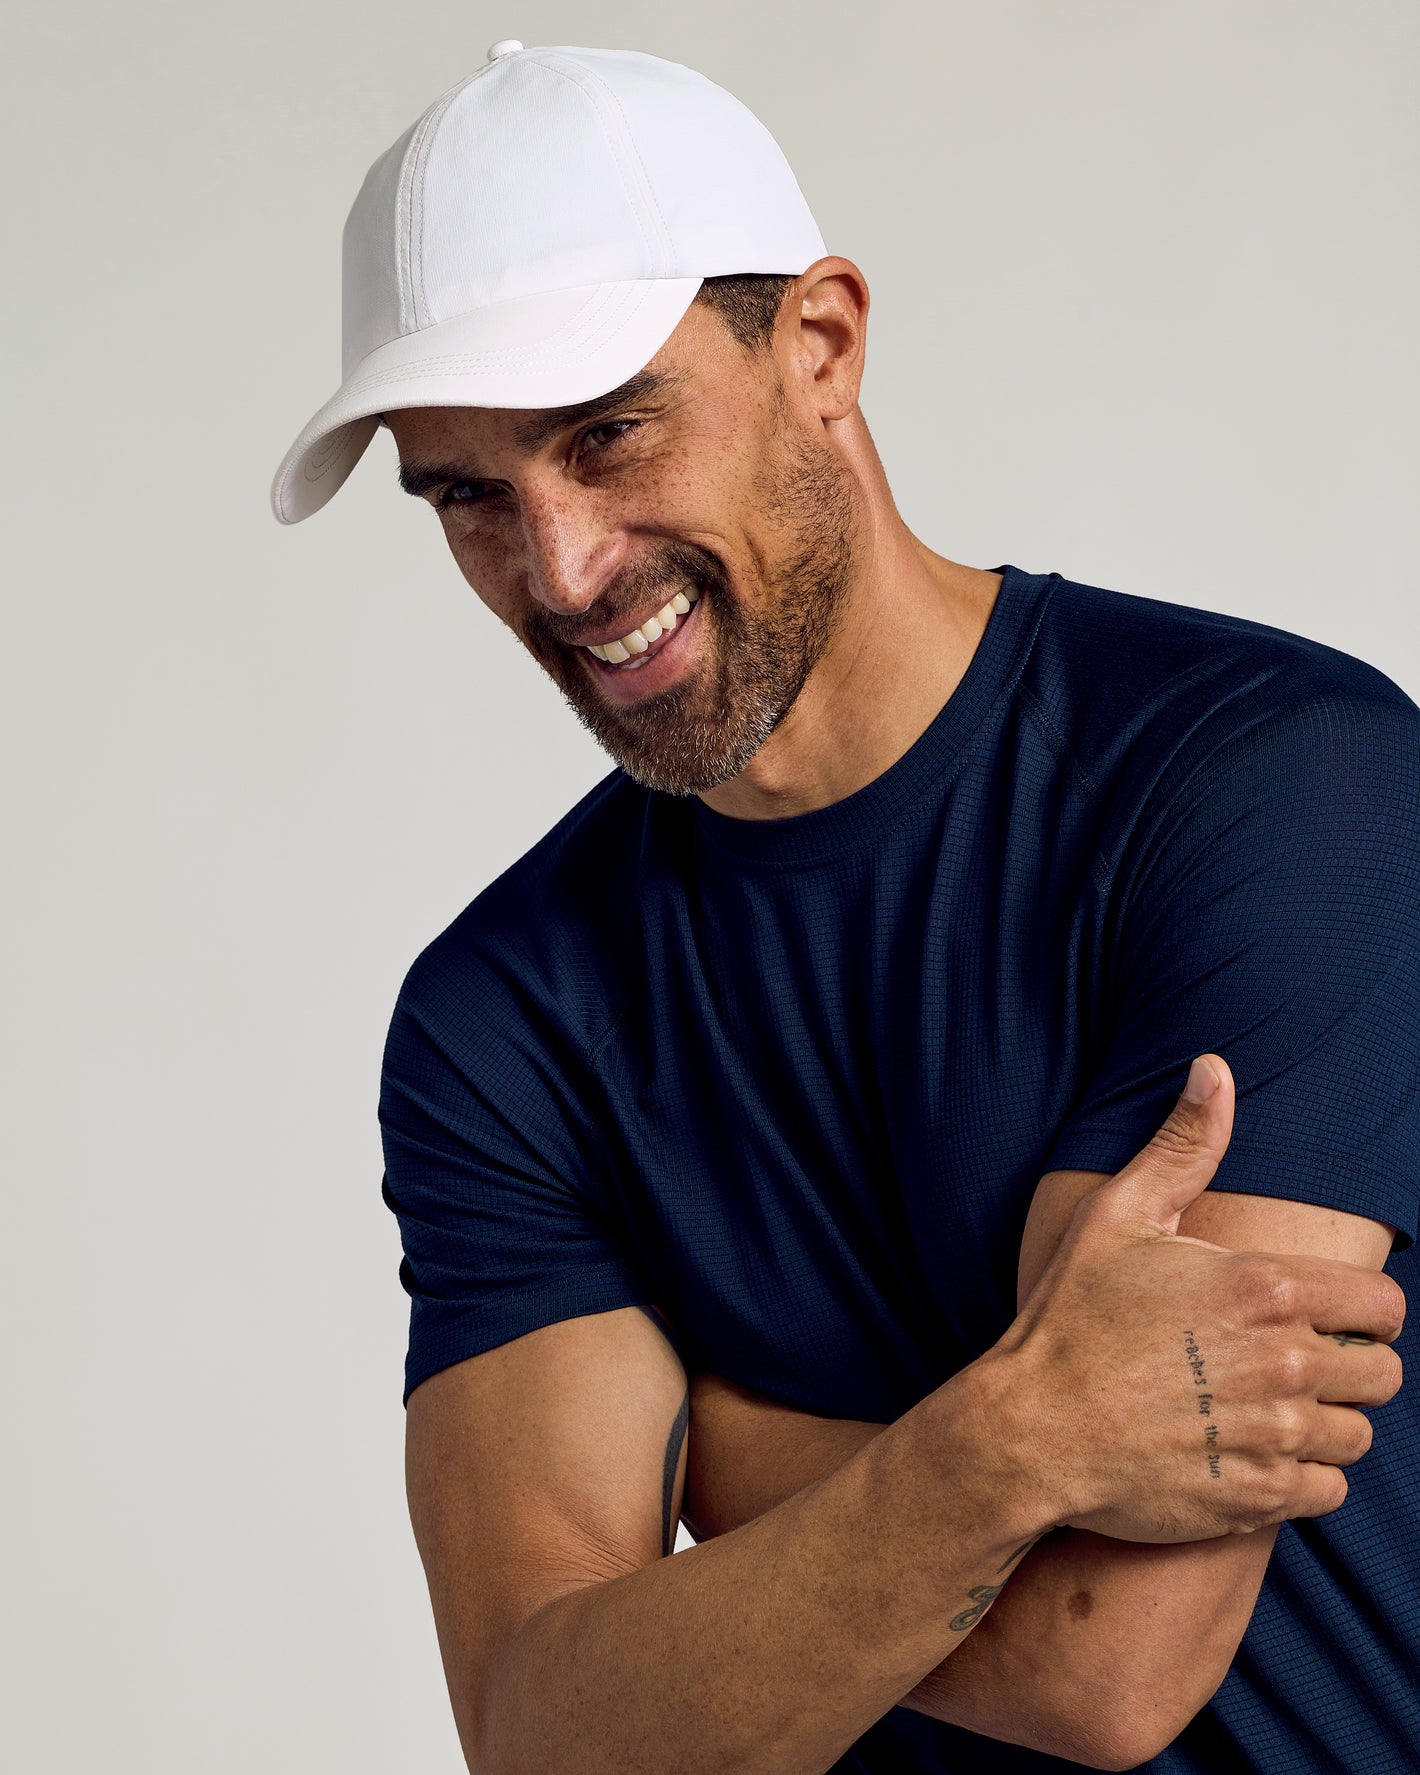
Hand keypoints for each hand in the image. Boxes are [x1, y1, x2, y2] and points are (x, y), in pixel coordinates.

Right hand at [992, 1055, 1405, 1542]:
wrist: (1031, 1427)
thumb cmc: (1072, 1315)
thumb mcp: (1119, 1215)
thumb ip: (1183, 1145)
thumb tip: (1214, 1068)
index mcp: (1265, 1289)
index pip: (1383, 1304)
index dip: (1361, 1309)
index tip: (1325, 1315)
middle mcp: (1284, 1363)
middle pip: (1382, 1373)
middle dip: (1350, 1366)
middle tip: (1294, 1363)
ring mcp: (1274, 1435)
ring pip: (1357, 1435)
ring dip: (1327, 1423)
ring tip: (1273, 1409)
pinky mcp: (1258, 1496)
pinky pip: (1328, 1491)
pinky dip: (1304, 1478)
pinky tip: (1256, 1452)